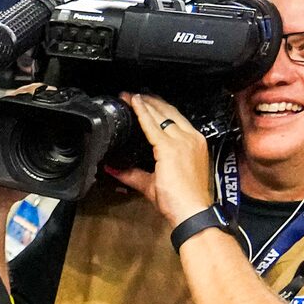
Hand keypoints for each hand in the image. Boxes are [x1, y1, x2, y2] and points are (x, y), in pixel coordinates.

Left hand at [107, 93, 216, 227]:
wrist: (192, 210)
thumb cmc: (180, 200)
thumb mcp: (152, 183)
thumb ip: (132, 174)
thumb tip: (111, 169)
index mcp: (193, 143)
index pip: (174, 119)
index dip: (158, 109)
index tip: (145, 101)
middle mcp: (191, 138)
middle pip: (169, 112)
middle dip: (150, 101)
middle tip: (133, 93)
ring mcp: (183, 141)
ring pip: (161, 115)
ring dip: (145, 104)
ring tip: (130, 96)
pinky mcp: (171, 148)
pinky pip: (152, 126)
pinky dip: (142, 113)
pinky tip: (133, 103)